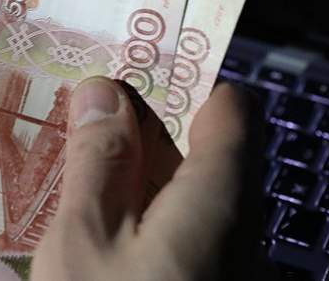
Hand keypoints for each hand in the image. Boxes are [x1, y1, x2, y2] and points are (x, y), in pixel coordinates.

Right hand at [33, 77, 271, 280]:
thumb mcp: (84, 242)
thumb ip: (98, 161)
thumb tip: (104, 93)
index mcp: (223, 201)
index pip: (231, 108)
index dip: (183, 79)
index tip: (128, 67)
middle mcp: (248, 235)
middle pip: (211, 157)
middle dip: (149, 134)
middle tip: (87, 118)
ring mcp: (240, 273)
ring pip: (198, 207)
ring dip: (146, 187)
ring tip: (79, 177)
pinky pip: (193, 246)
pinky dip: (154, 231)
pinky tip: (104, 242)